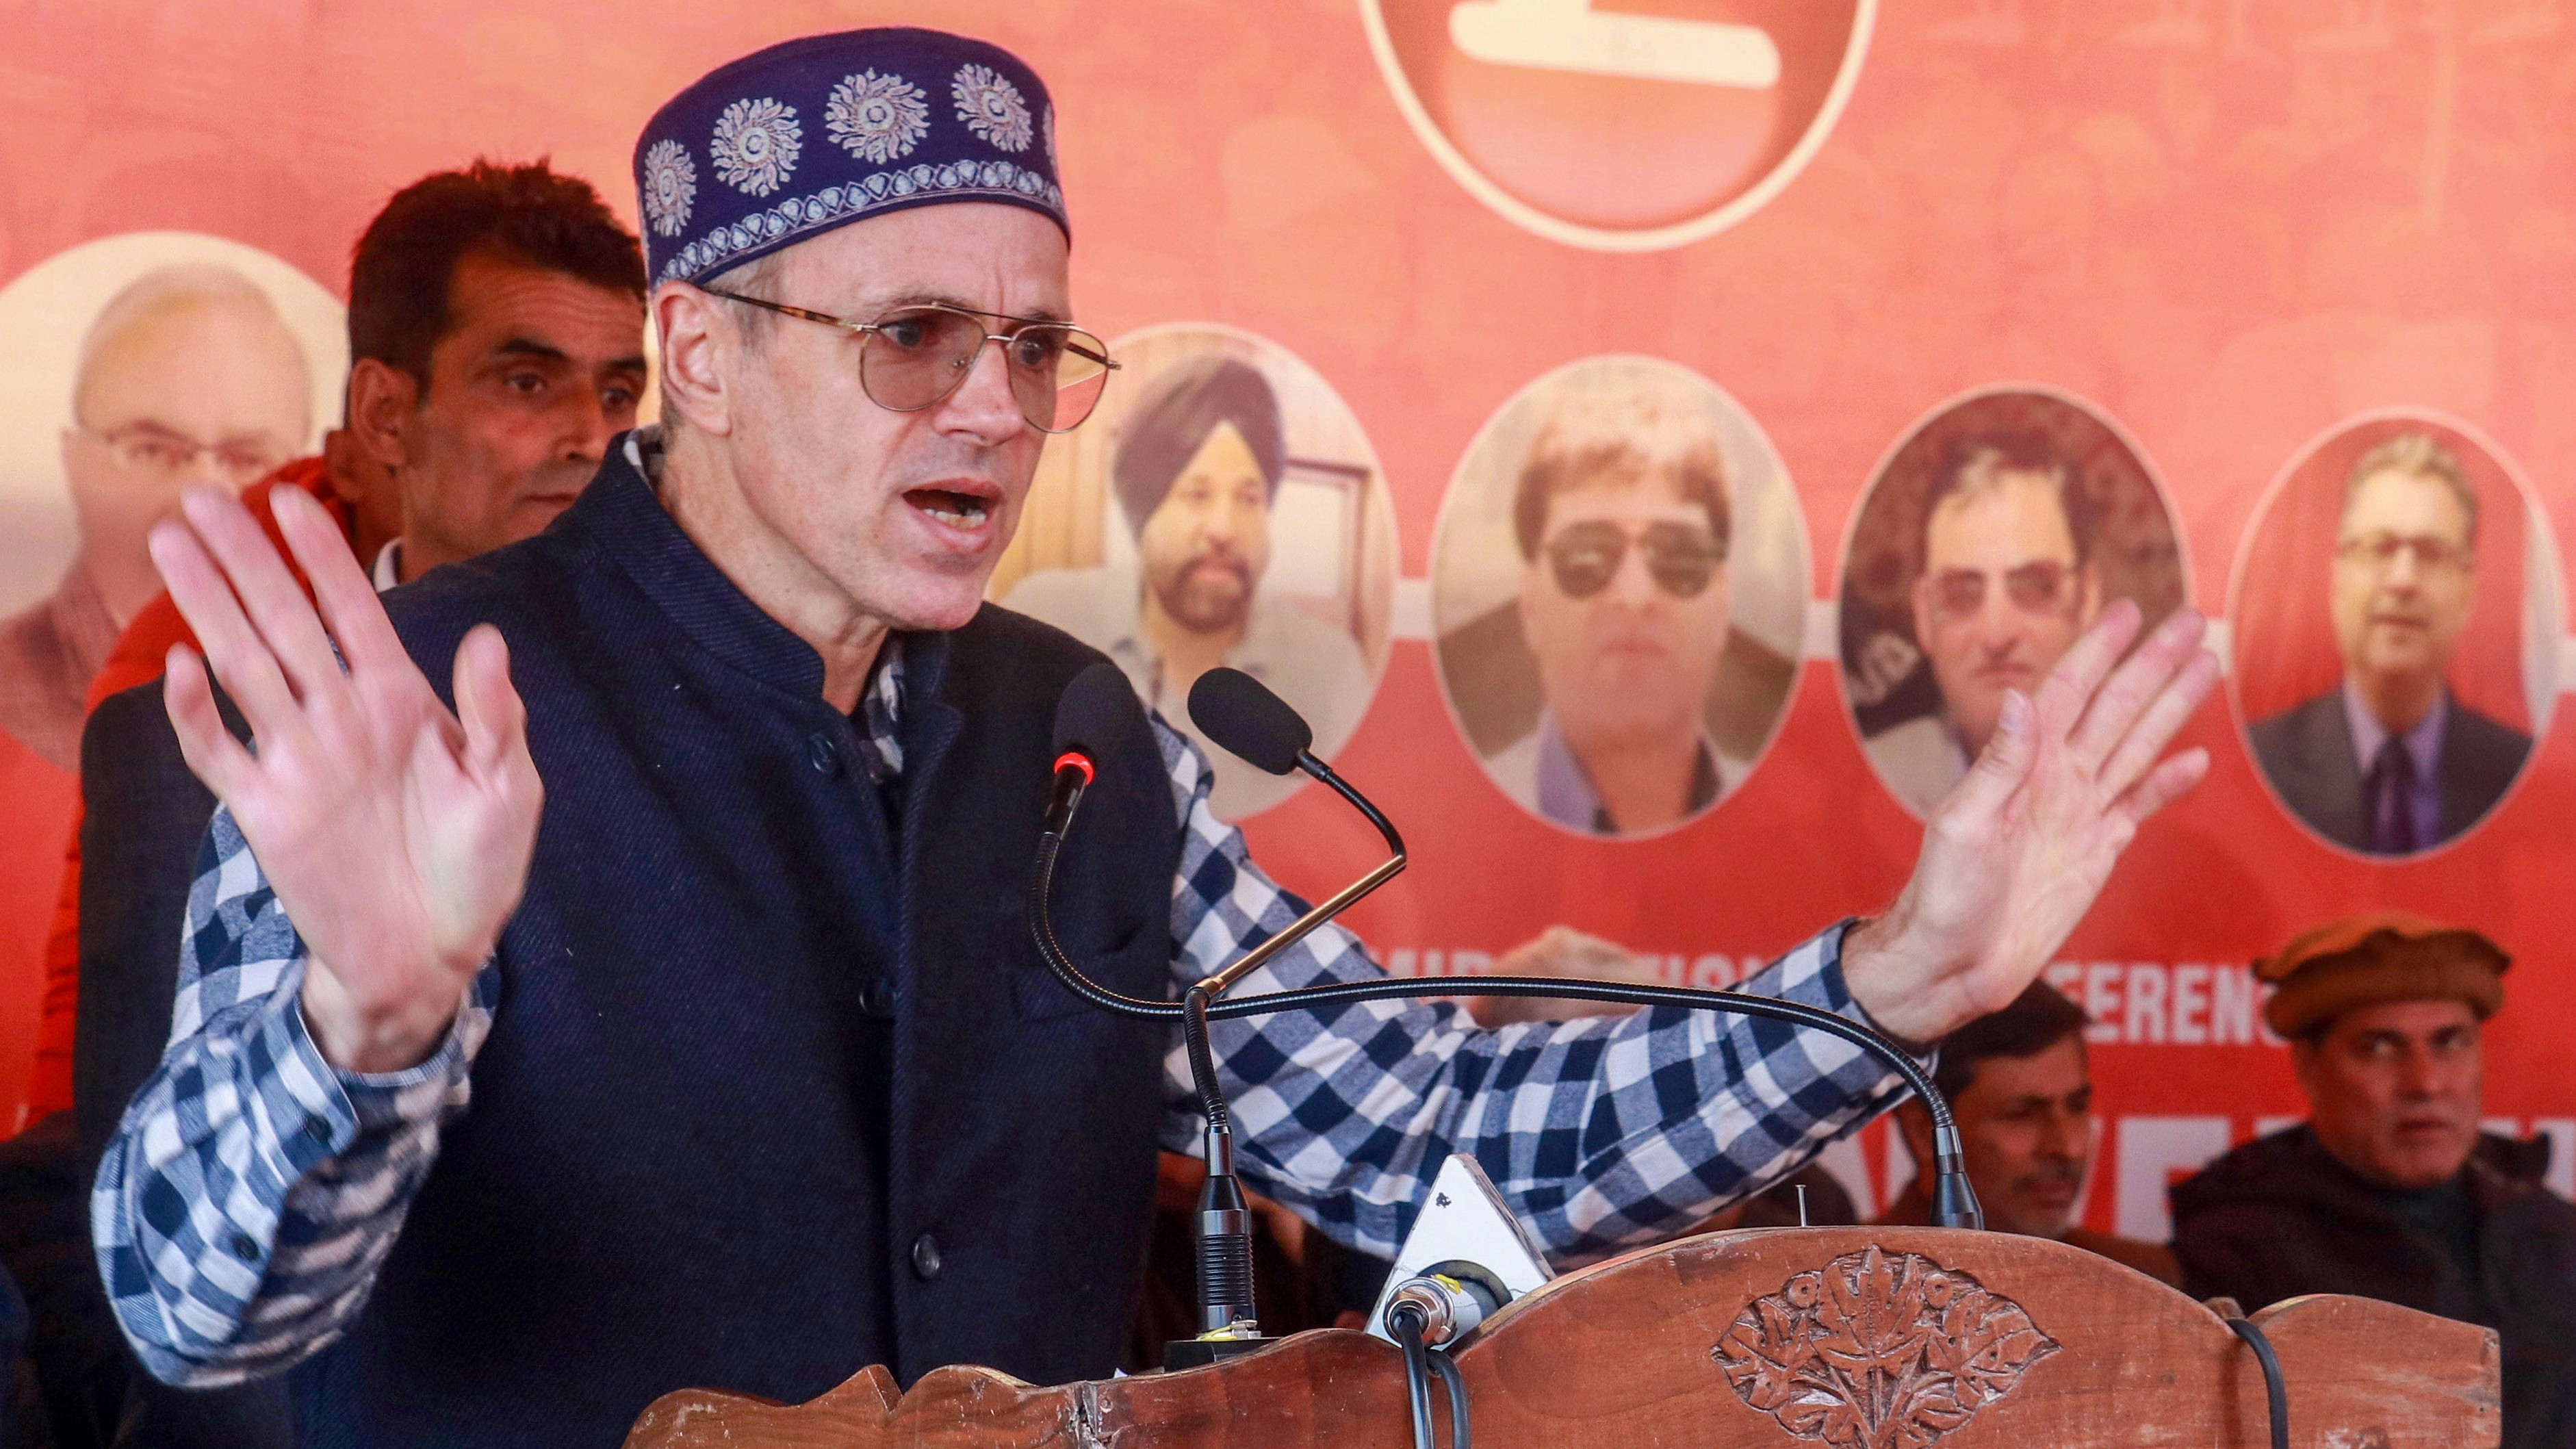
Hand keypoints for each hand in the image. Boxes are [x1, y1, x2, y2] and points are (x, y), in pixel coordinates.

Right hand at [153, 487, 541, 1072]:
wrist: (436, 952)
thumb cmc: (479, 866)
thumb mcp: (506, 787)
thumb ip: (495, 715)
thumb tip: (487, 638)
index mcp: (401, 701)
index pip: (353, 611)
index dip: (322, 556)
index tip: (289, 497)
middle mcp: (341, 717)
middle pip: (284, 622)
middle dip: (245, 559)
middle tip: (200, 497)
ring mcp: (299, 758)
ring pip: (243, 667)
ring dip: (207, 608)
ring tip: (171, 545)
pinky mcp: (267, 809)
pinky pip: (220, 752)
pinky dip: (197, 713)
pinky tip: (181, 667)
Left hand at [1844, 599, 2218, 1043]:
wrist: (1950, 966)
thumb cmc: (1941, 899)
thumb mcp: (1963, 828)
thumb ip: (1998, 766)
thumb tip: (2020, 700)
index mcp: (2021, 766)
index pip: (2067, 693)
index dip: (2098, 651)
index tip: (2127, 609)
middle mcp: (2054, 781)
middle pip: (2115, 708)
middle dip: (2152, 663)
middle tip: (2192, 618)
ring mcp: (2077, 815)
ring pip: (2136, 747)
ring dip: (2170, 707)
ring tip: (2206, 664)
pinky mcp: (2095, 855)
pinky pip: (2137, 808)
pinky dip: (2167, 784)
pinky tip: (2196, 760)